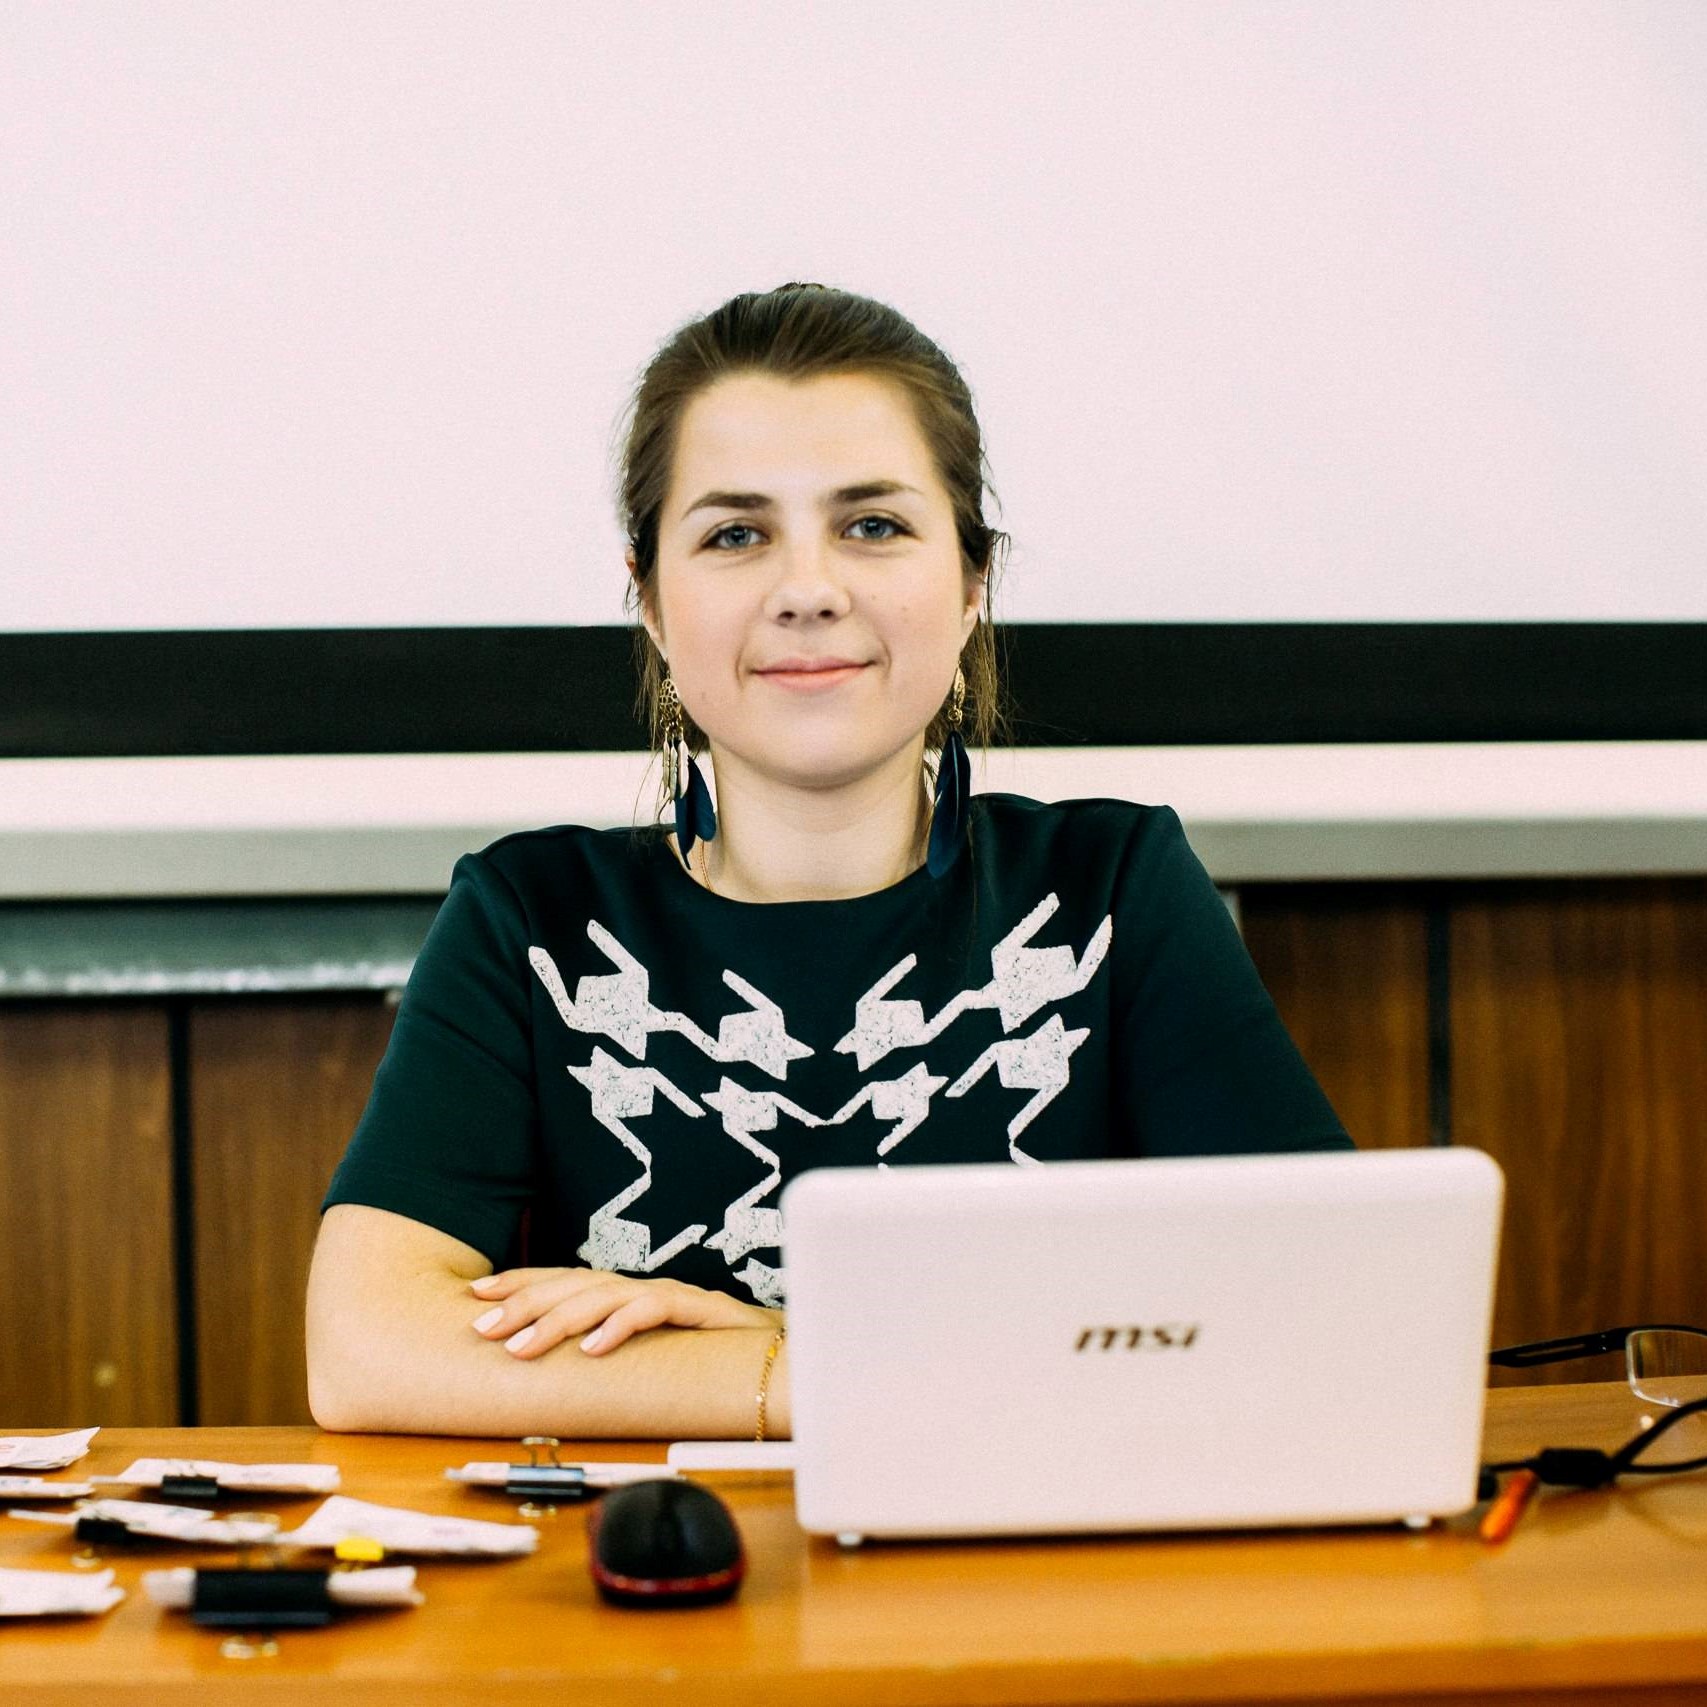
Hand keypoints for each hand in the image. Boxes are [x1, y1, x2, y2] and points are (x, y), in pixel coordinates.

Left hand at [467, 1265, 779, 1358]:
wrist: (792, 1360)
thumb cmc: (720, 1364)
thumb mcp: (657, 1361)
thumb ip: (617, 1358)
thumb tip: (557, 1377)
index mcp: (630, 1298)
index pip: (567, 1281)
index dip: (521, 1283)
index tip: (475, 1295)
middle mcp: (647, 1290)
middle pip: (577, 1283)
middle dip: (525, 1302)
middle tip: (482, 1326)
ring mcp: (675, 1296)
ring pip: (607, 1294)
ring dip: (559, 1318)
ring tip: (521, 1347)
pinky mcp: (704, 1309)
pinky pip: (656, 1309)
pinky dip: (621, 1325)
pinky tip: (593, 1348)